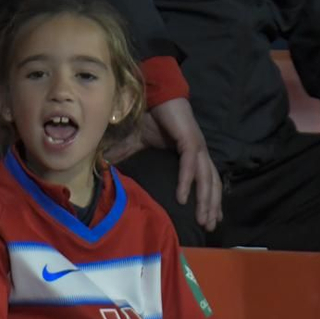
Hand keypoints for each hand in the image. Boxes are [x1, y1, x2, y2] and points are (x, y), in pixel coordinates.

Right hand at [126, 97, 222, 231]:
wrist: (155, 92)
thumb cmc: (151, 114)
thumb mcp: (138, 139)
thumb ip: (127, 152)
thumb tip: (107, 162)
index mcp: (192, 152)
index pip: (207, 178)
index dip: (211, 197)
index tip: (211, 216)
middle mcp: (199, 151)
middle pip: (212, 183)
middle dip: (212, 206)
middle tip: (209, 225)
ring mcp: (197, 146)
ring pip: (207, 179)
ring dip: (207, 200)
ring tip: (203, 219)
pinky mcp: (190, 141)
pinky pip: (190, 166)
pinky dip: (187, 182)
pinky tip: (182, 198)